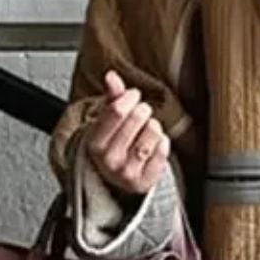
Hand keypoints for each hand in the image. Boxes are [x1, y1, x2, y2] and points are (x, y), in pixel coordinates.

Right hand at [84, 67, 172, 198]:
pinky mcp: (146, 180)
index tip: (133, 96)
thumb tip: (112, 76)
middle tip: (142, 112)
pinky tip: (155, 143)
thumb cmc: (113, 145)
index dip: (130, 97)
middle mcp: (110, 160)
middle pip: (136, 118)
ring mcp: (128, 173)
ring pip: (152, 132)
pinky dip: (163, 142)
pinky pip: (164, 150)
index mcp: (95, 143)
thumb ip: (112, 98)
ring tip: (147, 129)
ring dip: (154, 126)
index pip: (117, 111)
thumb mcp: (106, 122)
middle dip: (143, 110)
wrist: (115, 182)